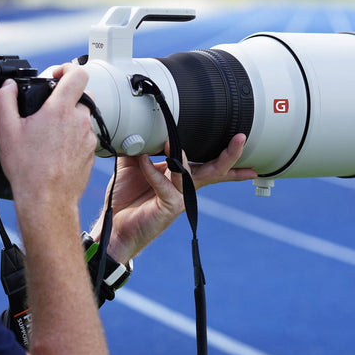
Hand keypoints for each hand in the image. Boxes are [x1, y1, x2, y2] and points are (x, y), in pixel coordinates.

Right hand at [0, 64, 96, 207]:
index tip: (56, 75)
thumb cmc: (28, 169)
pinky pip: (84, 136)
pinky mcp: (92, 153)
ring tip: (48, 135)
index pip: (77, 73)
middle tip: (47, 109)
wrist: (47, 200)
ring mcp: (88, 137)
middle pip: (81, 95)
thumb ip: (4, 100)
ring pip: (83, 117)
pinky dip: (73, 137)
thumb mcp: (6, 130)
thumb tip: (8, 86)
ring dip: (69, 119)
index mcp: (60, 109)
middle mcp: (80, 120)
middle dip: (65, 97)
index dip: (66, 68)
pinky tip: (56, 150)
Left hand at [90, 133, 257, 261]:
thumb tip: (138, 126)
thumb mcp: (132, 166)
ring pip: (191, 175)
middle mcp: (184, 187)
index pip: (207, 162)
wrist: (114, 227)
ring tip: (171, 142)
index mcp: (180, 176)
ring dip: (183, 157)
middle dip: (230, 154)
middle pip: (215, 169)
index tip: (240, 138)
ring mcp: (179, 198)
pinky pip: (163, 183)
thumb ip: (138, 147)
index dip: (225, 153)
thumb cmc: (125, 198)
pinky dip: (151, 171)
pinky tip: (143, 161)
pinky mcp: (168, 206)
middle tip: (241, 138)